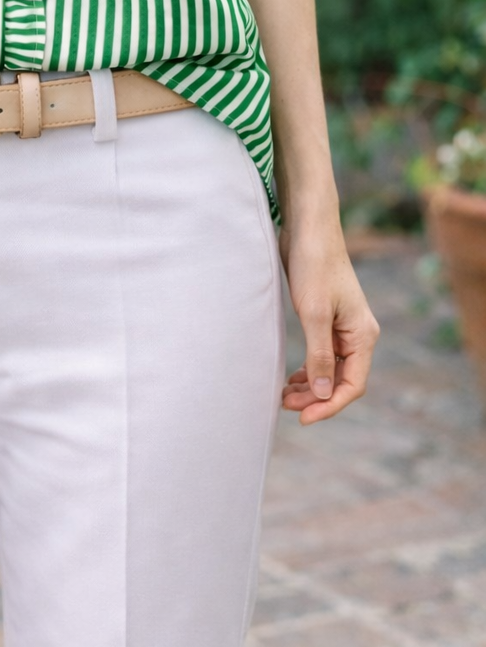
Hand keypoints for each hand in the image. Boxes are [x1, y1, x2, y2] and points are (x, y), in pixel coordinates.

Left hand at [277, 214, 379, 423]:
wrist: (307, 228)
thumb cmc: (313, 265)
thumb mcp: (313, 314)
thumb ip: (319, 356)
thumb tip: (322, 394)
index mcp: (362, 335)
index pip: (352, 385)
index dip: (328, 405)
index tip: (303, 418)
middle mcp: (357, 334)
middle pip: (341, 380)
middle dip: (315, 397)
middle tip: (285, 405)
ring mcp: (343, 327)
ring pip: (330, 369)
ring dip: (310, 385)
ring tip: (284, 395)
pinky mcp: (327, 319)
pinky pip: (322, 354)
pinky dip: (308, 369)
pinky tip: (291, 377)